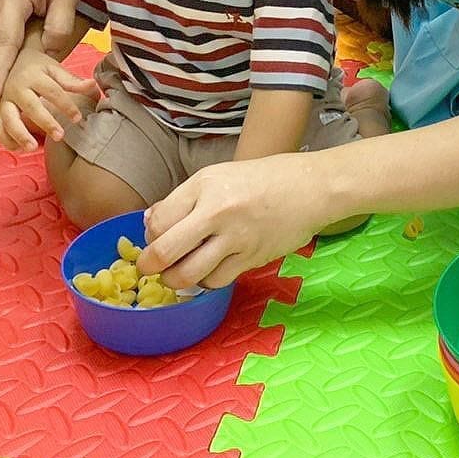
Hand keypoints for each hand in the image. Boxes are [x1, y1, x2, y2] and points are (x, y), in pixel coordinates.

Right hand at [0, 50, 98, 151]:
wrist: (10, 60)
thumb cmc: (37, 68)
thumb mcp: (54, 69)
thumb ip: (72, 81)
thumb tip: (93, 85)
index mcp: (33, 75)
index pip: (52, 91)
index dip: (66, 105)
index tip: (78, 118)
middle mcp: (16, 88)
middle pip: (31, 106)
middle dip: (45, 122)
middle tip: (60, 136)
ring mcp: (4, 100)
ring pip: (9, 119)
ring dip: (20, 134)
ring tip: (33, 147)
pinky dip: (6, 139)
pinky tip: (19, 149)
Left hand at [136, 153, 334, 288]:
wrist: (309, 187)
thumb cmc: (262, 179)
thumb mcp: (217, 176)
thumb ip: (183, 200)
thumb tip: (149, 223)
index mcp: (204, 185)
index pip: (158, 221)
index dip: (150, 237)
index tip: (154, 240)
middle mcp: (217, 210)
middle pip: (165, 251)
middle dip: (150, 266)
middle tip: (151, 268)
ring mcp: (235, 237)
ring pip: (188, 274)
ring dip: (175, 280)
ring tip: (177, 274)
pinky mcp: (251, 258)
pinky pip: (216, 280)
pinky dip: (206, 281)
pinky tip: (209, 271)